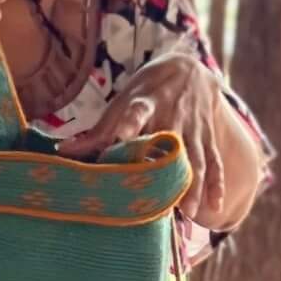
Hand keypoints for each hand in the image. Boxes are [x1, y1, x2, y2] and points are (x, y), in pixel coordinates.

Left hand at [71, 54, 227, 215]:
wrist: (189, 68)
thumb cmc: (146, 91)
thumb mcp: (122, 103)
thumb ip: (98, 131)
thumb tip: (63, 152)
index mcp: (146, 103)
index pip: (137, 111)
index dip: (131, 122)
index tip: (124, 134)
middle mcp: (172, 115)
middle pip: (172, 146)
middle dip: (170, 171)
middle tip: (164, 199)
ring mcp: (193, 129)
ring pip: (196, 159)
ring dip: (194, 185)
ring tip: (189, 212)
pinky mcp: (207, 137)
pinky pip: (215, 162)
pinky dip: (217, 183)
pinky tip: (214, 206)